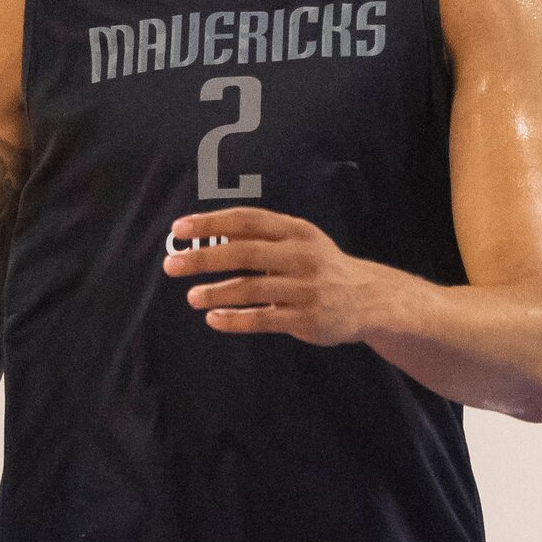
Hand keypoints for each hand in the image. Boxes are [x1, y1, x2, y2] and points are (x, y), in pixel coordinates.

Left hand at [165, 208, 388, 344]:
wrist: (369, 299)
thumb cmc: (321, 267)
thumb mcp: (300, 241)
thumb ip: (262, 236)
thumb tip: (210, 232)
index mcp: (296, 231)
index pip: (247, 221)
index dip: (210, 223)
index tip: (179, 229)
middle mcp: (302, 255)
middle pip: (244, 253)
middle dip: (204, 257)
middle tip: (172, 264)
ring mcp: (306, 288)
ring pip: (251, 289)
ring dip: (216, 293)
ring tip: (192, 297)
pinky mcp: (307, 318)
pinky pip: (263, 320)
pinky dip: (235, 320)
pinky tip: (214, 319)